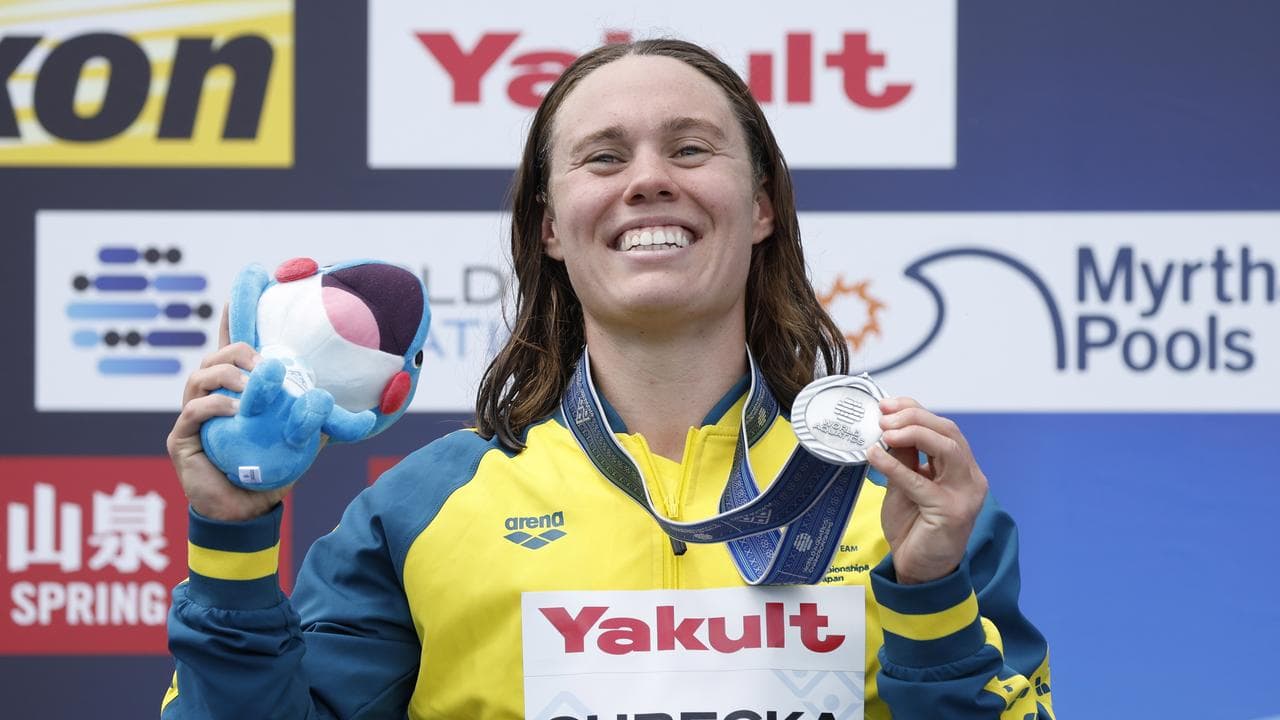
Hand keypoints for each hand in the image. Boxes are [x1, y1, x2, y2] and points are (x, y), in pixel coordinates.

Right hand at [165, 306, 293, 521]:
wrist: (246, 512)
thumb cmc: (269, 472)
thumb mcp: (297, 441)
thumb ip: (314, 420)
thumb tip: (346, 407)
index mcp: (237, 391)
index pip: (233, 349)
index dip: (234, 319)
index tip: (242, 291)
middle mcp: (211, 397)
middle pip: (216, 357)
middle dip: (239, 351)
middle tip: (263, 361)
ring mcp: (193, 416)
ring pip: (201, 377)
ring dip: (228, 375)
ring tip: (251, 387)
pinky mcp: (181, 439)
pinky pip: (193, 412)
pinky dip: (214, 406)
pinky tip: (234, 410)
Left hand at [867, 397, 987, 584]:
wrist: (919, 570)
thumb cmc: (914, 528)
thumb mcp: (905, 484)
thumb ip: (904, 457)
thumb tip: (887, 424)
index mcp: (962, 468)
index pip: (943, 428)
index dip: (915, 410)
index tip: (886, 405)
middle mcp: (970, 478)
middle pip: (948, 431)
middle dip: (914, 417)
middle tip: (883, 417)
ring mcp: (965, 495)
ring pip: (947, 447)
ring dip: (914, 433)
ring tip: (884, 431)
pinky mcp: (951, 512)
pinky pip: (922, 482)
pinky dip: (895, 465)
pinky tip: (874, 456)